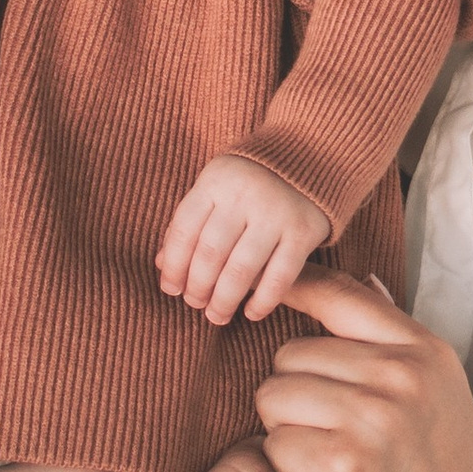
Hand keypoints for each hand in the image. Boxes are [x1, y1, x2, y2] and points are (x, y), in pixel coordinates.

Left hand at [159, 152, 333, 324]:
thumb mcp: (216, 188)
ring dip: (224, 300)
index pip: (184, 231)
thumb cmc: (250, 181)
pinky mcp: (304, 231)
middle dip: (198, 287)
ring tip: (217, 315)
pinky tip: (251, 313)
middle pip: (210, 253)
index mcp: (216, 181)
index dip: (173, 266)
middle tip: (195, 304)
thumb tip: (161, 264)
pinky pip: (279, 277)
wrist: (310, 156)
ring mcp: (276, 213)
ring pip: (241, 270)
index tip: (171, 289)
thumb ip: (191, 222)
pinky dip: (263, 301)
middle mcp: (244, 195)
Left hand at [255, 274, 472, 471]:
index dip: (297, 290)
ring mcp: (372, 417)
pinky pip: (272, 447)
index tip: (269, 297)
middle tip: (337, 445)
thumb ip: (397, 347)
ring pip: (274, 397)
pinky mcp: (341, 463)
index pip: (342, 294)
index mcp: (426, 354)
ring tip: (334, 470)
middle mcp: (401, 375)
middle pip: (291, 354)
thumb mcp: (441, 403)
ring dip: (289, 438)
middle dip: (298, 400)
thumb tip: (365, 282)